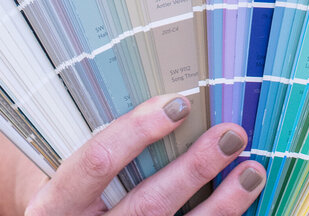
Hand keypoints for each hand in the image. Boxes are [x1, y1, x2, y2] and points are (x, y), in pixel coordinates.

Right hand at [25, 93, 265, 215]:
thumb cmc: (70, 197)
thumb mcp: (64, 172)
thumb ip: (98, 146)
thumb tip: (165, 103)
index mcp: (56, 202)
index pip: (99, 161)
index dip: (138, 131)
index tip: (180, 104)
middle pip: (148, 203)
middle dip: (195, 168)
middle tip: (231, 134)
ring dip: (222, 205)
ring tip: (252, 171)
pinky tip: (239, 205)